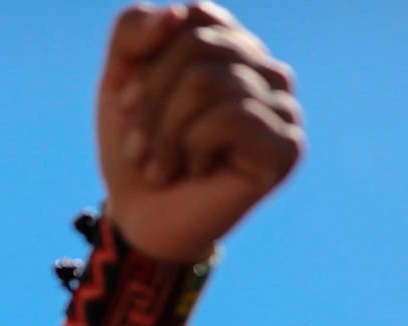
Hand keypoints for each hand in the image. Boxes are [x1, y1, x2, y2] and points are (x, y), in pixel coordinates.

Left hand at [98, 4, 303, 261]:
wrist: (140, 222)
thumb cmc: (136, 152)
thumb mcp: (119, 83)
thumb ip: (134, 32)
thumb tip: (175, 14)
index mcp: (233, 48)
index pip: (193, 17)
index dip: (148, 62)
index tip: (128, 106)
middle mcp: (266, 71)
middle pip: (197, 48)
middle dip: (151, 102)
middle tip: (139, 147)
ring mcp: (283, 108)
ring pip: (207, 82)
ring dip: (163, 133)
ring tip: (160, 167)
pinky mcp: (287, 147)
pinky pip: (229, 118)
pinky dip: (191, 148)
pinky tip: (193, 172)